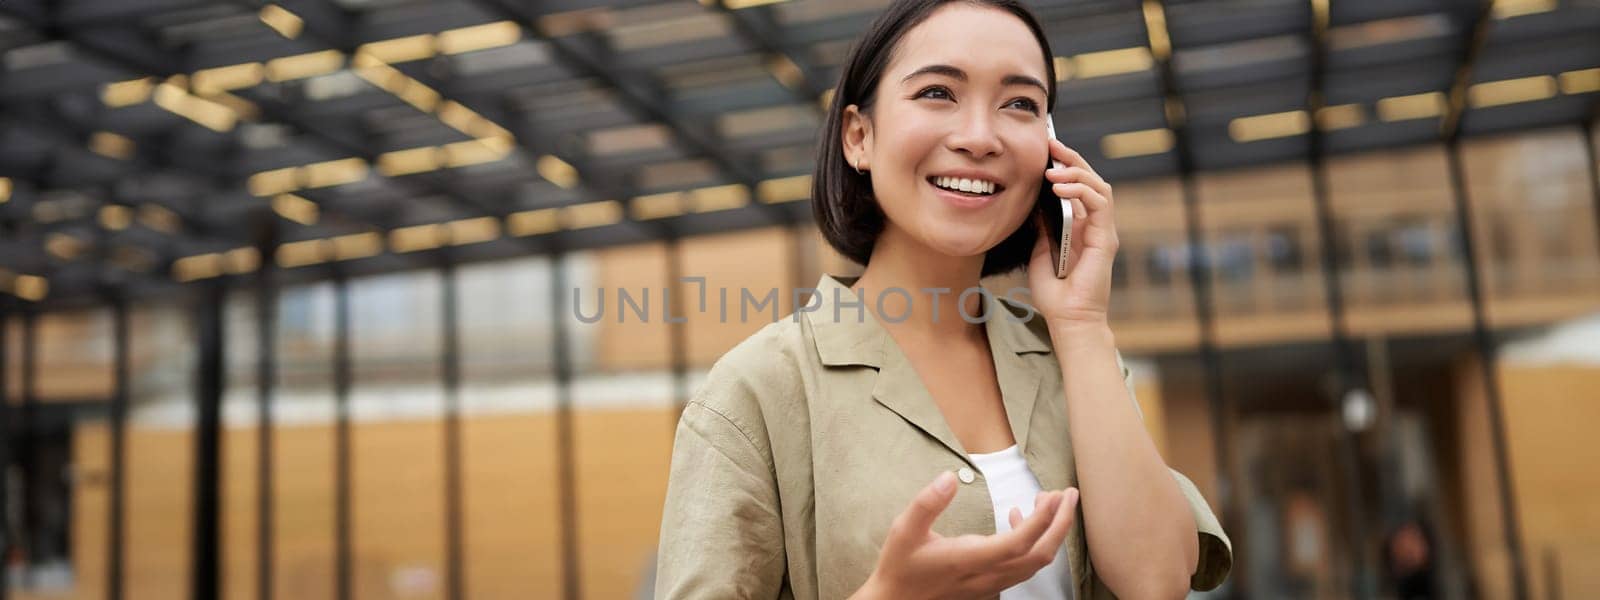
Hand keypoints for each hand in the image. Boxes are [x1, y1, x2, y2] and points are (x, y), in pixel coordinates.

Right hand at [854, 471, 1079, 599]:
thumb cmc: (900, 567)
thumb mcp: (904, 530)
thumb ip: (927, 503)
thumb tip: (949, 478)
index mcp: (969, 559)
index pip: (1018, 543)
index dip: (1042, 520)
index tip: (1054, 495)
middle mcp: (986, 575)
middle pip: (1039, 555)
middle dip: (1061, 524)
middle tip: (1069, 494)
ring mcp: (991, 583)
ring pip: (1035, 563)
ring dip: (1050, 533)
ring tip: (1049, 501)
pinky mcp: (990, 584)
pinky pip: (1023, 566)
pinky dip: (1033, 542)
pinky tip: (1016, 517)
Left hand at [1026, 138, 1118, 326]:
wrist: (1068, 320)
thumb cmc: (1054, 294)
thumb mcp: (1039, 251)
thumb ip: (1041, 227)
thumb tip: (1033, 203)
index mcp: (1079, 226)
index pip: (1078, 186)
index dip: (1064, 166)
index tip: (1045, 150)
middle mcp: (1094, 226)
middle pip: (1091, 180)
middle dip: (1071, 159)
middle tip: (1051, 144)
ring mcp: (1102, 231)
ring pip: (1099, 186)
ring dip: (1076, 172)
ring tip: (1052, 169)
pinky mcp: (1105, 240)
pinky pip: (1100, 204)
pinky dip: (1081, 191)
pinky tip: (1060, 187)